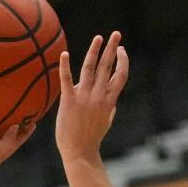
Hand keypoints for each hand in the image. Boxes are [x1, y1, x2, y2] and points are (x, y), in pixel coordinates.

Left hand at [56, 31, 128, 160]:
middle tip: (116, 34)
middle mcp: (98, 96)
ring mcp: (84, 98)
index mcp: (109, 100)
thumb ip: (110, 109)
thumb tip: (113, 102)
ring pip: (90, 68)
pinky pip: (66, 80)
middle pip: (107, 66)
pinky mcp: (69, 101)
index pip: (121, 75)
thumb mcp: (106, 123)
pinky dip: (65, 66)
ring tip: (99, 38)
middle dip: (113, 48)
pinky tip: (64, 54)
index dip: (123, 61)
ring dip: (95, 51)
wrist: (79, 153)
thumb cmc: (91, 140)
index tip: (122, 50)